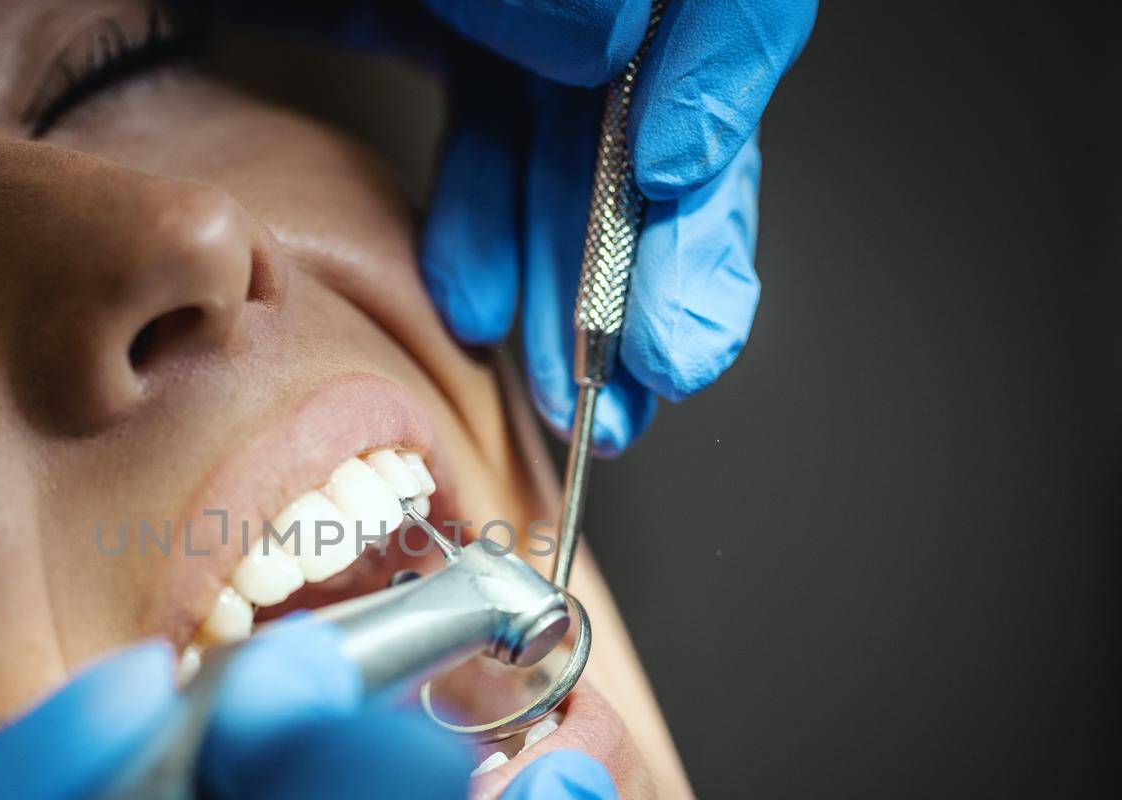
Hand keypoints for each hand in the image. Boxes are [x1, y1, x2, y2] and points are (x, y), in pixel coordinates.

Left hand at [419, 0, 816, 452]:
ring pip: (583, 144)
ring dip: (580, 277)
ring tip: (570, 385)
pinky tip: (478, 307)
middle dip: (665, 238)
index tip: (671, 173)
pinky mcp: (457, 39)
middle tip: (662, 353)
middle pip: (665, 92)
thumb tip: (602, 44)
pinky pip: (500, 147)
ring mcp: (521, 5)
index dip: (720, 73)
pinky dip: (493, 234)